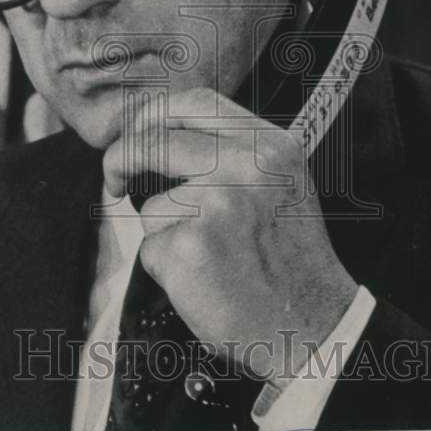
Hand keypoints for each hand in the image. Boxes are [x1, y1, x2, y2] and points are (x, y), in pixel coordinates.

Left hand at [103, 87, 358, 377]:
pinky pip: (150, 248)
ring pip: (150, 206)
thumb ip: (232, 152)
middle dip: (121, 159)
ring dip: (163, 234)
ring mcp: (217, 205)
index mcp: (271, 146)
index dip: (153, 116)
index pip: (194, 103)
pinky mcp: (190, 247)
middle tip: (114, 180)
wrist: (315, 327)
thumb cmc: (289, 260)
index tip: (137, 135)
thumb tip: (158, 133)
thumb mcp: (281, 184)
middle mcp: (246, 167)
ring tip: (210, 257)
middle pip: (154, 142)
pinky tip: (204, 280)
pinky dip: (166, 267)